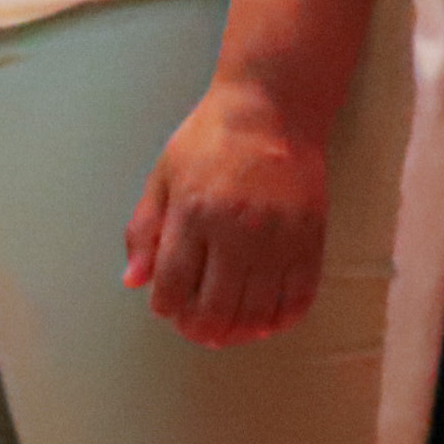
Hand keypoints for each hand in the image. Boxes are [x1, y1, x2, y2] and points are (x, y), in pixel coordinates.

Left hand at [122, 74, 333, 346]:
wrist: (271, 110)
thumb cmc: (210, 139)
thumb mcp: (164, 174)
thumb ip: (145, 229)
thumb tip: (133, 281)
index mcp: (193, 212)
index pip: (173, 284)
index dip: (166, 307)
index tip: (166, 307)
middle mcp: (236, 230)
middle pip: (216, 309)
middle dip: (199, 329)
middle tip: (195, 328)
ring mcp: (277, 238)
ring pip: (256, 313)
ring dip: (238, 332)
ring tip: (227, 330)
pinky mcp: (310, 240)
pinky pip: (298, 300)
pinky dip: (280, 320)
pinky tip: (264, 320)